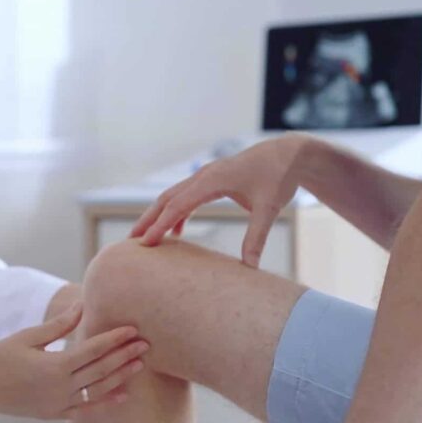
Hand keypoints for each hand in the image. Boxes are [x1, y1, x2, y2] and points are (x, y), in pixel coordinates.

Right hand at [0, 302, 147, 418]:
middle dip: (125, 356)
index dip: (115, 339)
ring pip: (98, 390)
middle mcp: (61, 388)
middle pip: (101, 370)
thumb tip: (82, 306)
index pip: (93, 350)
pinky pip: (86, 410)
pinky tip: (122, 394)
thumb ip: (59, 325)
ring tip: (140, 365)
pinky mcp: (54, 413)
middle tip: (146, 344)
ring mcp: (59, 403)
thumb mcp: (28, 337)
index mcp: (55, 366)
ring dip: (121, 377)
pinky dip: (105, 402)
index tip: (132, 329)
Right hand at [131, 134, 311, 267]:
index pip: (178, 205)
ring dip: (158, 216)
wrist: (289, 154)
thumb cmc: (278, 177)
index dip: (160, 225)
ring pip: (173, 197)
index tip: (146, 243)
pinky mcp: (212, 181)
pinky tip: (176, 232)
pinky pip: (186, 197)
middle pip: (166, 199)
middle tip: (132, 241)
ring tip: (145, 237)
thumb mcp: (269, 208)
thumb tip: (250, 268)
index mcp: (212, 180)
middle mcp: (203, 175)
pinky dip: (177, 214)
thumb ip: (256, 237)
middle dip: (148, 219)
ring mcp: (206, 176)